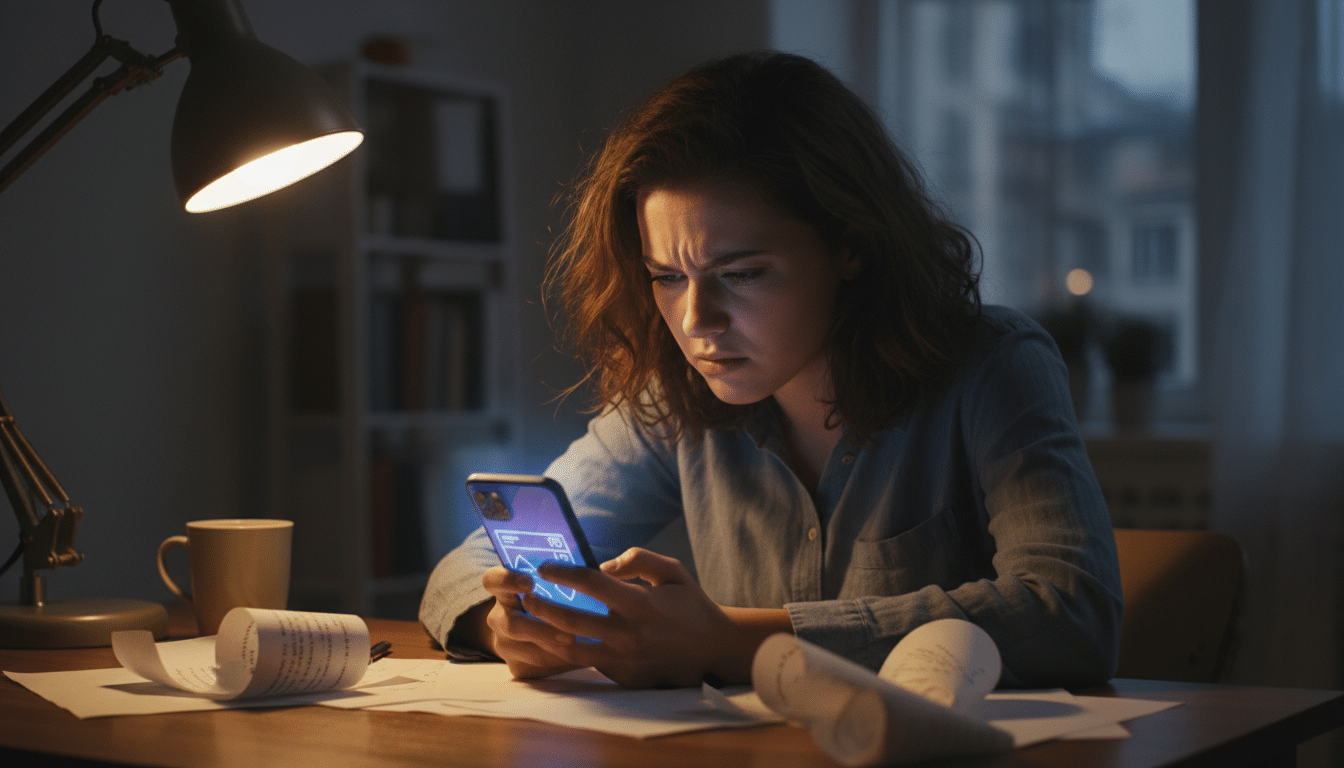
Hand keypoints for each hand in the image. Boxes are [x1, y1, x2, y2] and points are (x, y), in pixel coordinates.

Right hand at [478, 565, 583, 679]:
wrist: (537, 634)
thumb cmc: (551, 600)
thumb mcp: (549, 584)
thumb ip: (565, 578)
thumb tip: (600, 569)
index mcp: (504, 591)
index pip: (492, 581)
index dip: (507, 580)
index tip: (530, 582)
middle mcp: (499, 617)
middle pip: (512, 624)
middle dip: (542, 630)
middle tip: (570, 634)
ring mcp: (504, 644)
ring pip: (529, 651)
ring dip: (557, 650)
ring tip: (585, 647)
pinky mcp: (517, 667)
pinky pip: (539, 667)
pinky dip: (561, 662)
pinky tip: (580, 656)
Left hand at [522, 547, 790, 687]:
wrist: (714, 650)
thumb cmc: (691, 605)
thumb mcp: (672, 571)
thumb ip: (638, 560)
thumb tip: (604, 567)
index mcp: (638, 603)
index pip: (590, 584)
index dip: (563, 572)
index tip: (544, 566)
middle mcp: (627, 633)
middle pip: (570, 620)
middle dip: (542, 606)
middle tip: (524, 595)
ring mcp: (623, 658)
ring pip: (571, 649)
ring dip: (544, 634)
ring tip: (528, 620)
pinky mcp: (623, 676)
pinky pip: (588, 664)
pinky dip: (567, 652)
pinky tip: (551, 641)